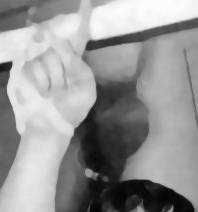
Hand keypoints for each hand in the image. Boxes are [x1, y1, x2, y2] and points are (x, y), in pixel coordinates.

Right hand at [16, 0, 95, 135]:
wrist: (52, 124)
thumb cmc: (72, 108)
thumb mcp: (86, 88)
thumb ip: (79, 65)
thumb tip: (62, 43)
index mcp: (73, 60)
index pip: (75, 36)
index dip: (78, 20)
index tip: (85, 1)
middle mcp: (54, 56)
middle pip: (57, 45)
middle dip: (61, 68)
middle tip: (63, 87)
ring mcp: (37, 61)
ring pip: (45, 56)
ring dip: (52, 79)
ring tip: (53, 92)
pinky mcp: (23, 68)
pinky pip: (33, 66)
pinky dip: (41, 82)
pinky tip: (44, 92)